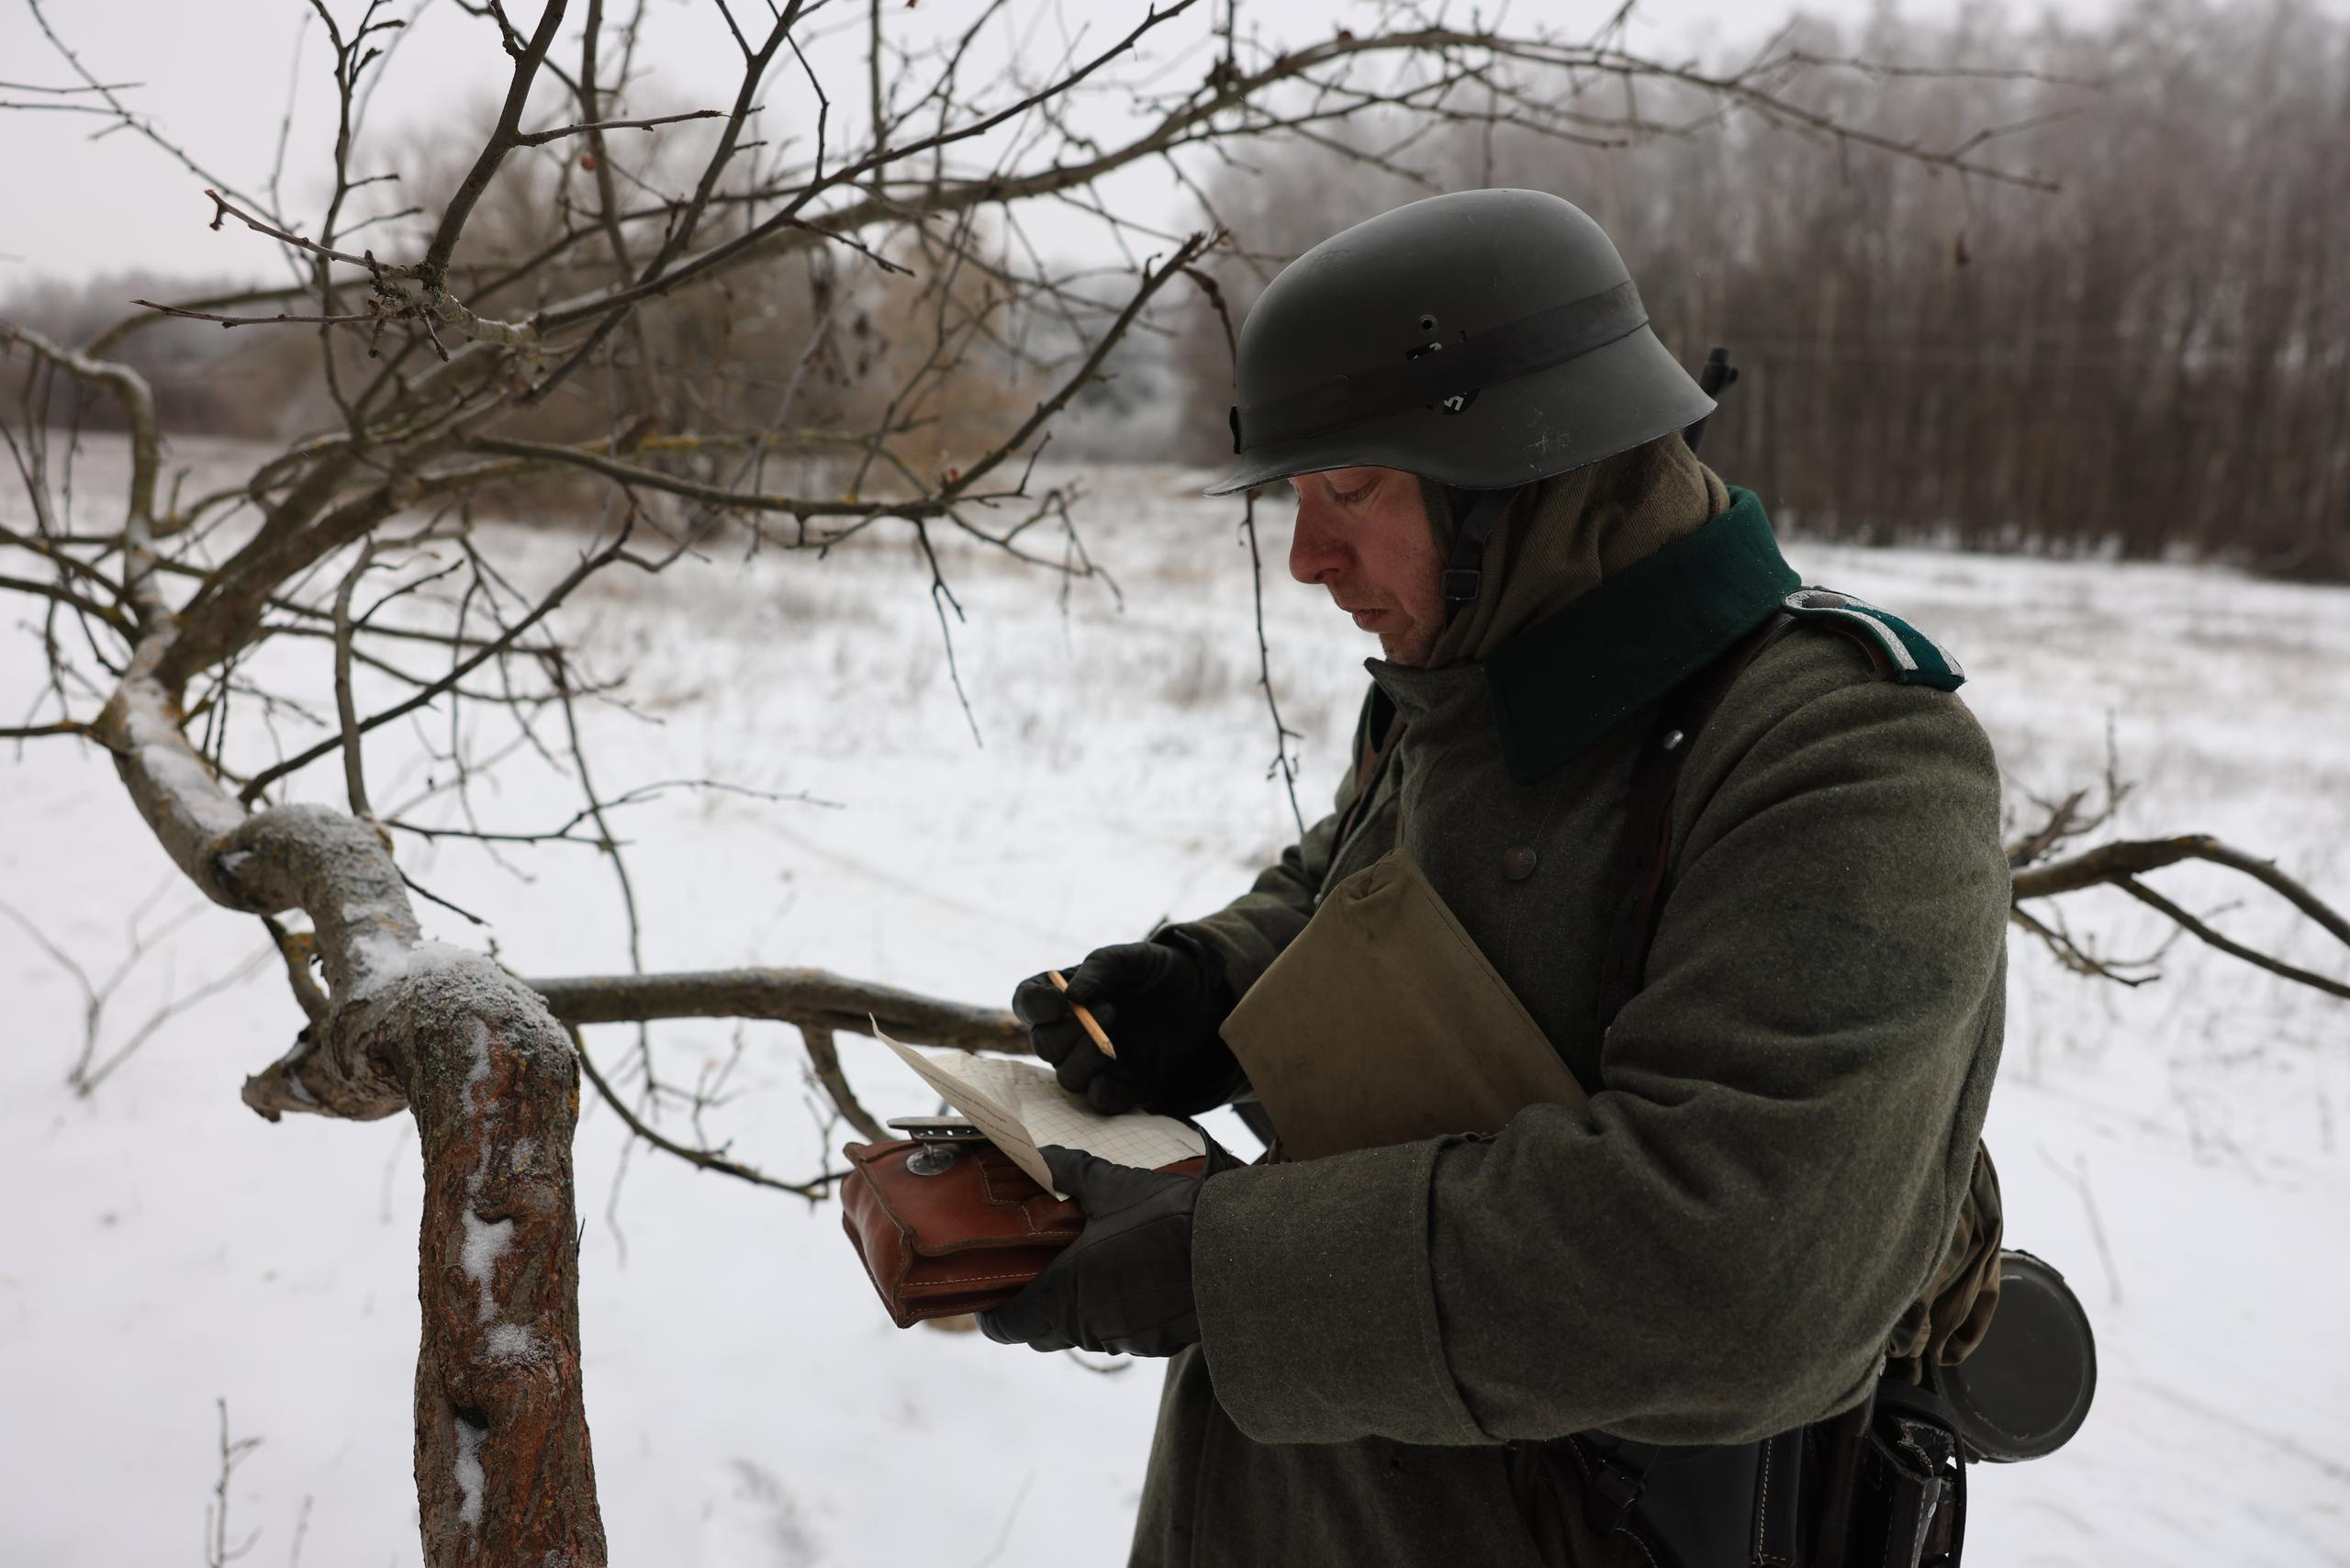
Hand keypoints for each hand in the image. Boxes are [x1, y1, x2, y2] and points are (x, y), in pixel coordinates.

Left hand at [978, 1146, 1201, 1356]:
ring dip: (1078, 1306)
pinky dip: (1117, 1309)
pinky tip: (1135, 1274)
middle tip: (1039, 1266)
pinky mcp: (1157, 1342)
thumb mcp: (1113, 1186)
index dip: (992, 1311)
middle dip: (1034, 1304)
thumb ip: (1071, 1173)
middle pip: (1040, 1332)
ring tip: (1090, 1263)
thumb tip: (1040, 1157)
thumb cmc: (1168, 1222)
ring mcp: (1125, 1339)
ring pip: (1083, 1332)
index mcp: (1063, 1295)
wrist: (1238, 1258)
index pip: (1006, 1326)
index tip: (993, 1288)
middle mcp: (1088, 1327)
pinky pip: (1121, 1331)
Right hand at [1011, 938, 1238, 1114]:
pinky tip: (1117, 1075)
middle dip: (1068, 1031)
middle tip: (1110, 1010)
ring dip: (1084, 1060)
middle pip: (1044, 1044)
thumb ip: (1101, 968)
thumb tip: (1071, 995)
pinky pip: (1099, 1100)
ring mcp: (1096, 1061)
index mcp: (1066, 995)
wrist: (1207, 998)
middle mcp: (1073, 1031)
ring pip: (1067, 1076)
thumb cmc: (1162, 972)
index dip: (1034, 1005)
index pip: (1028, 1002)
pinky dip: (1102, 1093)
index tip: (1058, 1002)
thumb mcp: (1134, 957)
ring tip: (1114, 1042)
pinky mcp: (1124, 1086)